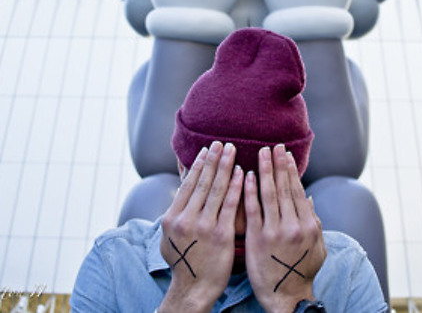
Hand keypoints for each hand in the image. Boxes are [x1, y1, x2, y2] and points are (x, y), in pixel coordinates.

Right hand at [158, 141, 242, 312]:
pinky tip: (242, 172)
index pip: (188, 183)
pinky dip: (236, 186)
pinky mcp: (221, 234)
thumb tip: (183, 186)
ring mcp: (204, 227)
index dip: (199, 164)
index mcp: (171, 217)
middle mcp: (186, 219)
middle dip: (214, 159)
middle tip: (222, 142)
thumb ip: (176, 211)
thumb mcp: (169, 235)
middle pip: (202, 182)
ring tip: (232, 150)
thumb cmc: (184, 260)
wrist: (194, 288)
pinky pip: (230, 205)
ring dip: (225, 166)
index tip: (208, 149)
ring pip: (216, 189)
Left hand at [244, 144, 326, 312]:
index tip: (286, 154)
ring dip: (265, 171)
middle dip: (278, 164)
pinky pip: (253, 210)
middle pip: (284, 188)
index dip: (291, 171)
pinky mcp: (257, 239)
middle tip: (273, 146)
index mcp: (308, 225)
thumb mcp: (317, 247)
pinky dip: (249, 191)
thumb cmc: (302, 270)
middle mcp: (293, 226)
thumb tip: (309, 198)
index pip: (298, 190)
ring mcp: (275, 232)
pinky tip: (245, 176)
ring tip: (261, 153)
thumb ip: (314, 221)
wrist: (286, 297)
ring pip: (269, 194)